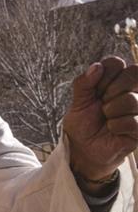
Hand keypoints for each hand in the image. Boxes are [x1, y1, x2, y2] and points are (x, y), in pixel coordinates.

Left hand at [64, 56, 137, 191]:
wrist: (83, 148)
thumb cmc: (83, 123)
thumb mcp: (78, 101)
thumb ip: (84, 83)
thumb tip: (96, 66)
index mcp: (116, 81)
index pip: (117, 62)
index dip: (104, 74)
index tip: (95, 89)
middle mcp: (132, 91)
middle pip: (134, 73)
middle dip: (110, 89)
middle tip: (102, 102)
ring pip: (131, 100)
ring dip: (111, 111)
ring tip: (106, 118)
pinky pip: (133, 121)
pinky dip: (116, 126)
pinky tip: (113, 130)